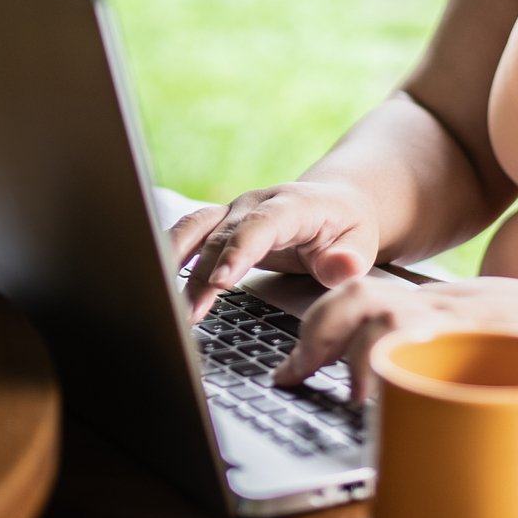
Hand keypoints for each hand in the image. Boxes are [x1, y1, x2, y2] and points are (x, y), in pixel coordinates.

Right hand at [168, 182, 381, 321]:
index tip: (221, 281)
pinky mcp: (221, 223)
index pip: (262, 225)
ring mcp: (234, 211)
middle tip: (190, 314)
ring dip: (177, 263)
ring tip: (168, 303)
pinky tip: (156, 280)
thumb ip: (349, 260)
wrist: (335, 205)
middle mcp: (257, 203)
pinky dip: (171, 254)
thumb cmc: (346, 229)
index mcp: (293, 204)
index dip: (239, 251)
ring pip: (196, 229)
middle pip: (222, 235)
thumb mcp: (361, 244)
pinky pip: (189, 233)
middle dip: (202, 275)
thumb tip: (340, 267)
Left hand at [274, 274, 517, 401]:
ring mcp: (470, 318)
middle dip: (315, 334)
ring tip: (340, 391)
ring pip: (389, 314)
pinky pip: (438, 346)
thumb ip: (440, 358)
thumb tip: (387, 406)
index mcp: (437, 303)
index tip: (287, 366)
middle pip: (360, 298)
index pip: (359, 294)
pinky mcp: (498, 338)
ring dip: (353, 351)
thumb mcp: (485, 342)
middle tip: (290, 376)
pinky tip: (387, 398)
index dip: (315, 325)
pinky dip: (405, 366)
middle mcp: (445, 303)